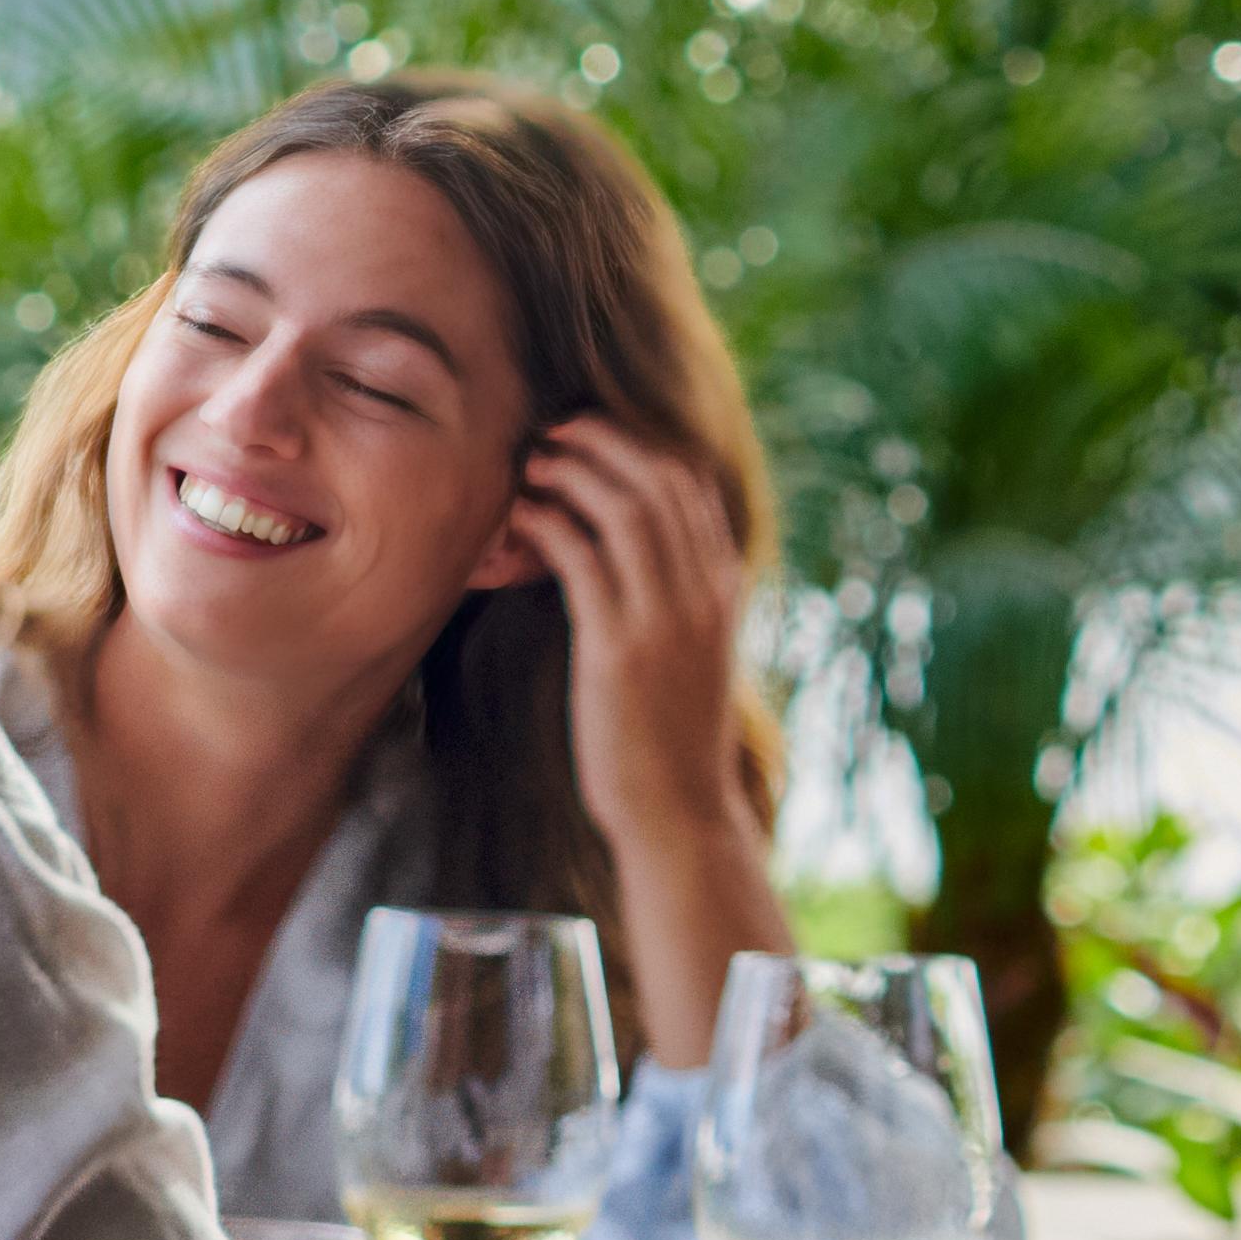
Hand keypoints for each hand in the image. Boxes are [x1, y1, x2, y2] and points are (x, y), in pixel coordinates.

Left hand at [503, 414, 765, 887]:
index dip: (640, 444)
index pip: (691, 486)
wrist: (678, 810)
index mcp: (723, 587)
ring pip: (626, 510)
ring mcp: (666, 620)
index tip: (593, 429)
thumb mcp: (688, 651)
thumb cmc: (668, 732)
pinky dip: (548, 525)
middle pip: (660, 482)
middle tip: (554, 429)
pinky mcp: (619, 650)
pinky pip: (583, 561)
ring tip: (532, 461)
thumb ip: (672, 596)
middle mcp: (703, 593)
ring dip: (574, 472)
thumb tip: (634, 552)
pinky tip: (518, 516)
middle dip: (604, 442)